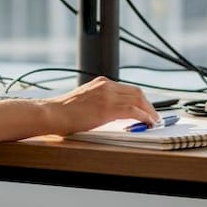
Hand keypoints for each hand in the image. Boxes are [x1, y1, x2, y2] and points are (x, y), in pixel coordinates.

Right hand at [42, 77, 159, 133]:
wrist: (52, 113)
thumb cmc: (63, 111)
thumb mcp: (84, 100)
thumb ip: (98, 101)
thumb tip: (111, 113)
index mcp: (100, 83)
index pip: (127, 88)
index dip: (140, 99)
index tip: (145, 108)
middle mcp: (106, 85)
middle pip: (136, 92)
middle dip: (148, 105)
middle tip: (154, 116)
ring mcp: (107, 95)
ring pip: (138, 99)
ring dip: (149, 111)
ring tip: (154, 121)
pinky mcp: (108, 108)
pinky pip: (133, 110)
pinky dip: (144, 116)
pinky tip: (147, 123)